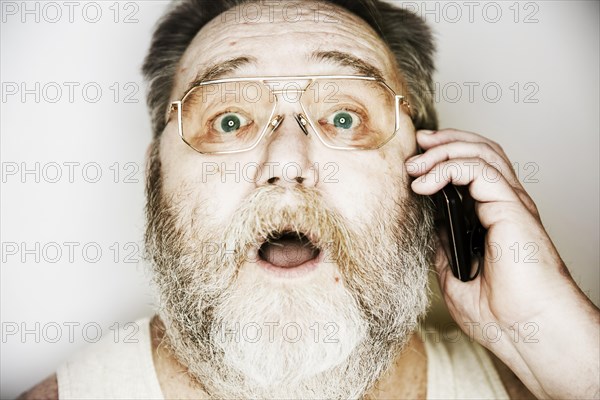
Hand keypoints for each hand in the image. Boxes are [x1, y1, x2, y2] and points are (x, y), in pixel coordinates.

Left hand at [405, 128, 598, 398]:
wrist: (528, 333)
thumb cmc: (503, 315)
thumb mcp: (453, 276)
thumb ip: (443, 247)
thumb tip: (427, 228)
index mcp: (494, 218)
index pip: (473, 170)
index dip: (445, 158)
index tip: (415, 162)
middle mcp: (505, 205)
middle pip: (480, 151)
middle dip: (446, 141)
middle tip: (417, 144)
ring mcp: (510, 204)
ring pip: (482, 153)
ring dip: (445, 150)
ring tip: (416, 162)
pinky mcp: (511, 207)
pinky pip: (479, 170)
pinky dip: (449, 168)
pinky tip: (425, 183)